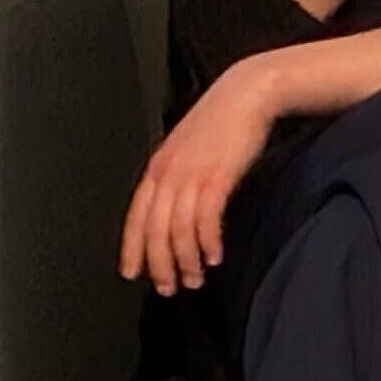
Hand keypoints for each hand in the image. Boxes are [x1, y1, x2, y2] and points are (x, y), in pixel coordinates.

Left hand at [119, 55, 276, 295]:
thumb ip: (177, 177)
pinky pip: (205, 219)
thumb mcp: (189, 149)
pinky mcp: (218, 176)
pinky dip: (207, 242)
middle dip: (159, 264)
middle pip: (155, 229)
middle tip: (169, 287)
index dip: (132, 247)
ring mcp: (192, 174)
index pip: (137, 215)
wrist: (248, 93)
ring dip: (186, 260)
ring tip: (196, 278)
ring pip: (178, 229)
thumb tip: (174, 209)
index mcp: (158, 167)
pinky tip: (215, 256)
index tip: (132, 273)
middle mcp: (169, 172)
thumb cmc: (222, 121)